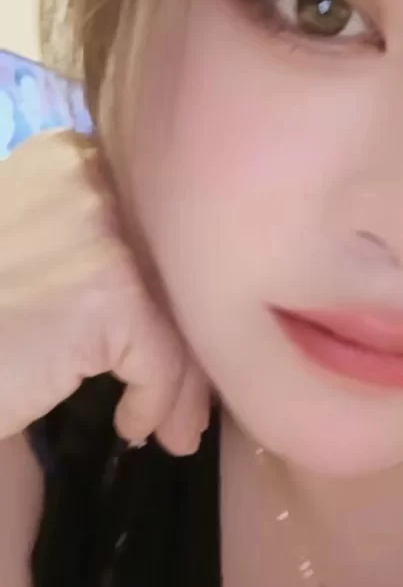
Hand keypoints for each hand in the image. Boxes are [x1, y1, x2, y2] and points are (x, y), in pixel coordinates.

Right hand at [0, 131, 207, 451]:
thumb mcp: (30, 249)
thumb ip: (87, 244)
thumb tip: (172, 295)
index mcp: (69, 156)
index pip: (151, 233)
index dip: (166, 296)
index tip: (165, 345)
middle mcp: (90, 179)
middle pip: (170, 274)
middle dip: (185, 346)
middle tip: (187, 407)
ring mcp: (102, 235)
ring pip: (178, 318)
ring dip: (182, 385)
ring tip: (174, 430)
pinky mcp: (110, 295)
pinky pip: (164, 360)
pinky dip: (154, 401)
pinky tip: (128, 425)